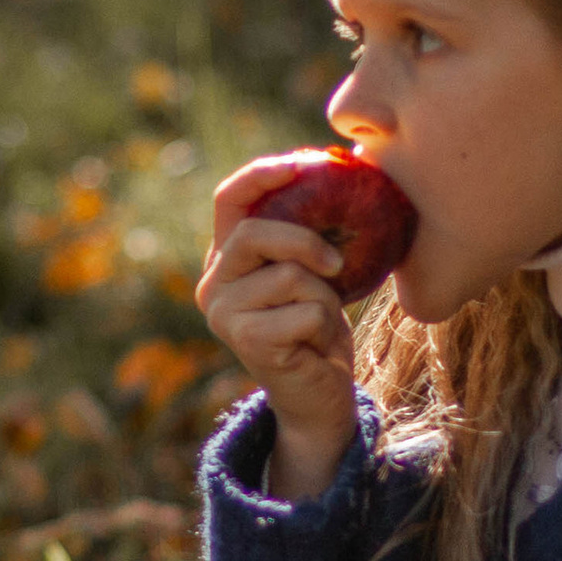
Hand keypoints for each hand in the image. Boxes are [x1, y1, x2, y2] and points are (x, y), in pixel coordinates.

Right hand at [194, 156, 357, 500]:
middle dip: (303, 240)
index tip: (303, 163)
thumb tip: (348, 166)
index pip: (229, 200)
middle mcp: (212, 285)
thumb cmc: (318, 327)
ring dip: (323, 298)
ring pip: (288, 276)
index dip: (262, 174)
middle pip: (252, 234)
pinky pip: (305, 312)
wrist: (318, 397)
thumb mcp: (313, 272)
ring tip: (320, 321)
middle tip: (336, 263)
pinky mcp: (246, 342)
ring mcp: (223, 315)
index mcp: (224, 259)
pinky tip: (315, 345)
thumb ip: (309, 232)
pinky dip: (325, 326)